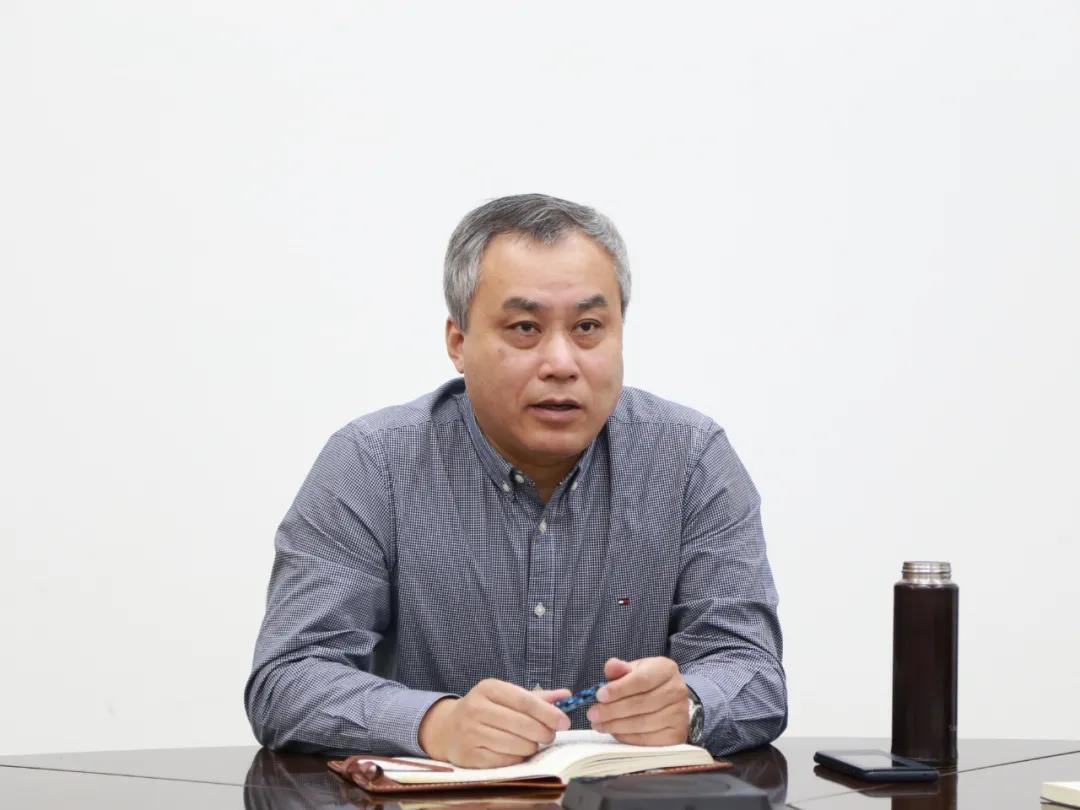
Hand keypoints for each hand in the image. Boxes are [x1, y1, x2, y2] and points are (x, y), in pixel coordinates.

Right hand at [418, 679, 570, 766]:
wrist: (447, 728)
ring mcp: (470, 733)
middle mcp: (476, 708)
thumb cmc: (485, 710)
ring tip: (531, 743)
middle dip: (543, 732)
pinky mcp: (469, 756)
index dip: (548, 713)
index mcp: (488, 688)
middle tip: (549, 735)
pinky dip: (517, 758)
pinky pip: (505, 761)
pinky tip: (516, 751)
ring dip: (531, 747)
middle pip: (523, 724)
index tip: (564, 721)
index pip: (525, 701)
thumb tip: (566, 695)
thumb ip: (536, 697)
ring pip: (516, 745)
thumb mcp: (506, 696)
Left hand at [587, 656, 689, 745]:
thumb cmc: (647, 683)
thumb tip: (611, 666)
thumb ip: (620, 668)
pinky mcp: (676, 735)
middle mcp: (677, 691)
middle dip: (613, 710)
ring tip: (598, 724)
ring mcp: (679, 715)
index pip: (642, 680)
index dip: (619, 689)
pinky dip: (628, 737)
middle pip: (642, 703)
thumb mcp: (633, 670)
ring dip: (617, 725)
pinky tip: (614, 732)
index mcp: (666, 669)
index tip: (599, 695)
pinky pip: (648, 740)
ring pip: (644, 723)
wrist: (669, 701)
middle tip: (593, 714)